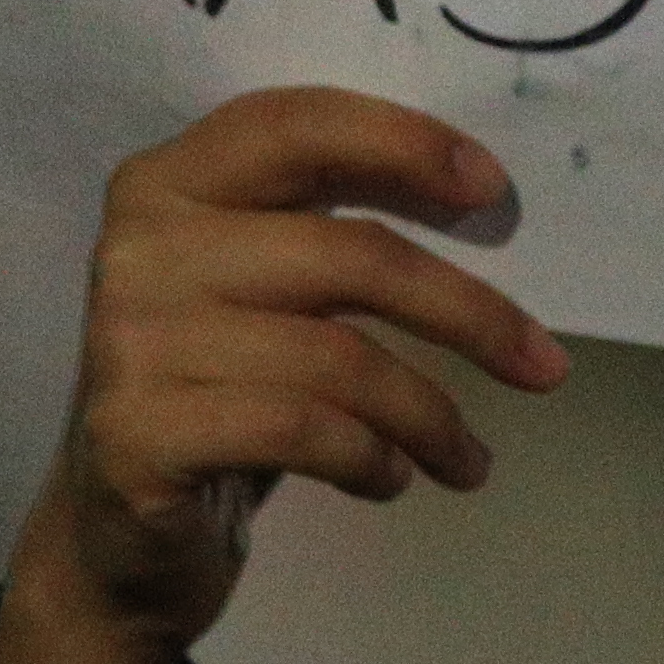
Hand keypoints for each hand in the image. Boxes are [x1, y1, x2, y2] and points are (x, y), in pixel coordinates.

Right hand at [0, 88, 566, 663]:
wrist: (117, 537)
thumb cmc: (219, 395)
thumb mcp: (262, 293)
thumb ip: (330, 235)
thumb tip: (483, 206)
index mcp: (169, 182)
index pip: (298, 126)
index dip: (404, 145)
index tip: (495, 192)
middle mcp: (141, 247)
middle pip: (350, 254)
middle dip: (469, 315)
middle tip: (545, 368)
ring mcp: (131, 341)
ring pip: (340, 358)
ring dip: (431, 417)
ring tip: (466, 460)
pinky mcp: (139, 434)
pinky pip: (303, 431)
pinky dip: (371, 458)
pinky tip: (388, 479)